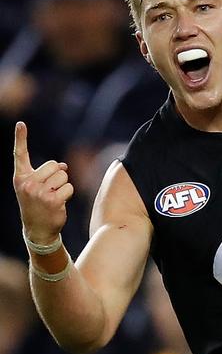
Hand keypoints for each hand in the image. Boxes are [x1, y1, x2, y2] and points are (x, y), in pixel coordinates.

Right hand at [13, 121, 72, 244]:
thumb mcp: (35, 188)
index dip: (20, 138)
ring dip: (63, 185)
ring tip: (53, 197)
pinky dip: (68, 194)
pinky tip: (59, 203)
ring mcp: (39, 192)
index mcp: (20, 177)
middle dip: (57, 175)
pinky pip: (69, 187)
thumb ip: (46, 174)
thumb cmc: (37, 205)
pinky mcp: (52, 200)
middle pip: (53, 165)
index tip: (21, 124)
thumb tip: (63, 165)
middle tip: (49, 190)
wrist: (37, 230)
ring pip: (63, 175)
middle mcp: (28, 183)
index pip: (20, 154)